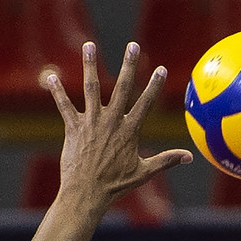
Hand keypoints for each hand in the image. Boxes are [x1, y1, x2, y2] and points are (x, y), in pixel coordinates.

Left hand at [44, 41, 190, 212]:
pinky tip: (50, 76)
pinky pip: (64, 106)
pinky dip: (57, 91)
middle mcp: (111, 122)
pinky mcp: (73, 128)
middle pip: (122, 88)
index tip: (161, 69)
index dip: (154, 86)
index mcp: (129, 131)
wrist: (86, 194)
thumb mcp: (144, 173)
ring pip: (91, 88)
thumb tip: (190, 157)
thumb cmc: (115, 186)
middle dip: (129, 65)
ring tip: (90, 45)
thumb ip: (166, 160)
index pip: (145, 104)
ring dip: (90, 65)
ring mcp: (91, 123)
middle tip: (133, 46)